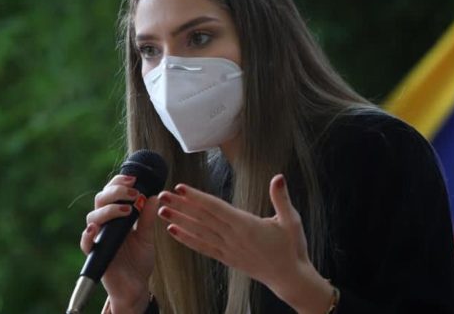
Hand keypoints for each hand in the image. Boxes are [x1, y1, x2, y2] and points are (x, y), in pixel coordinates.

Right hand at [79, 174, 157, 312]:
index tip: (134, 178)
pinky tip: (96, 228)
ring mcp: (98, 238)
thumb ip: (148, 218)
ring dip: (109, 209)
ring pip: (93, 216)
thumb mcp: (147, 236)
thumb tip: (155, 196)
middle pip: (100, 200)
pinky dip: (88, 234)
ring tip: (129, 210)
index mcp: (117, 216)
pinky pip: (85, 242)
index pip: (112, 193)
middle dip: (116, 191)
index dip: (119, 182)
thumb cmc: (139, 260)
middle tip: (134, 192)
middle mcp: (105, 224)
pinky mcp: (94, 254)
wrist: (135, 286)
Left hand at [157, 174, 333, 313]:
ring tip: (161, 211)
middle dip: (181, 206)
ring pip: (199, 233)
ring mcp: (228, 249)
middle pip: (202, 219)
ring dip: (179, 221)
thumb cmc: (292, 248)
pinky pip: (203, 248)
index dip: (197, 197)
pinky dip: (187, 240)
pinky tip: (174, 232)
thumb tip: (278, 177)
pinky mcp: (227, 258)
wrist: (289, 277)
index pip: (216, 208)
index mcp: (246, 225)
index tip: (181, 188)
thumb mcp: (291, 220)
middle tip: (162, 195)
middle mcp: (233, 238)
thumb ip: (281, 198)